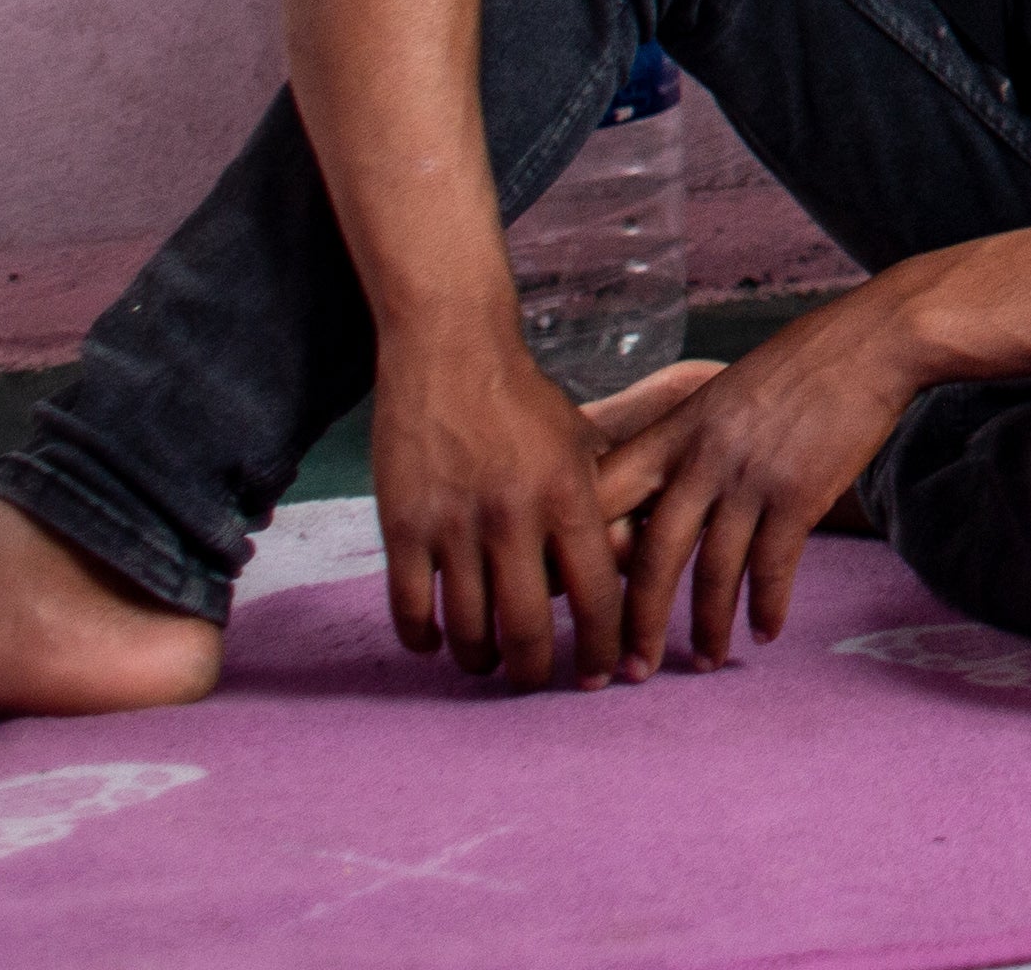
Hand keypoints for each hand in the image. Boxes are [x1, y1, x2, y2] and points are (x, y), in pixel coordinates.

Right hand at [369, 312, 634, 691]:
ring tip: (489, 663)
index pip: (597, 597)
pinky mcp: (403, 525)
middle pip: (528, 630)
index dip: (603, 647)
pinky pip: (411, 609)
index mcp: (568, 497)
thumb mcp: (582, 445)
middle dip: (538, 672)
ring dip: (481, 660)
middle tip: (539, 681)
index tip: (604, 675)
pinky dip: (425, 639)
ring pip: (468, 629)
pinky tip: (437, 642)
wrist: (450, 350)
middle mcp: (514, 517)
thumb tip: (627, 568)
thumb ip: (603, 505)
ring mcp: (454, 524)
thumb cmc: (523, 401)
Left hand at [593, 283, 927, 676]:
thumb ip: (687, 442)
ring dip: (706, 628)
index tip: (574, 598)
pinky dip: (767, 608)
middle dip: (635, 624)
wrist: (873, 342)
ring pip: (713, 574)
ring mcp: (752, 478)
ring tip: (703, 661)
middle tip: (629, 672)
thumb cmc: (799, 364)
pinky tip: (764, 632)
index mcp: (675, 430)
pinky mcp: (800, 495)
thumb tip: (659, 495)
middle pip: (652, 557)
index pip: (605, 497)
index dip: (582, 549)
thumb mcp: (721, 393)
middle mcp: (704, 458)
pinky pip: (772, 569)